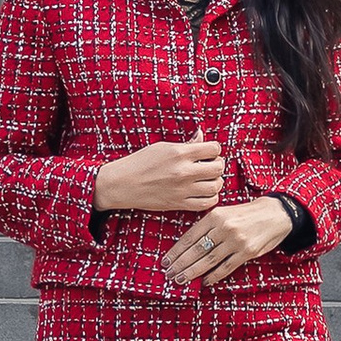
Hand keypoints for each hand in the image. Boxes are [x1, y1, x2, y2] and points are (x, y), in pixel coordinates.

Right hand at [92, 139, 223, 215]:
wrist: (122, 184)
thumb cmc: (140, 162)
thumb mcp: (162, 147)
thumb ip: (186, 144)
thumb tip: (202, 135)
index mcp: (179, 153)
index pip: (213, 149)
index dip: (214, 149)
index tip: (209, 151)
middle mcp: (183, 172)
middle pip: (218, 168)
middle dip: (217, 164)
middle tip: (210, 165)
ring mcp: (182, 190)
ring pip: (215, 187)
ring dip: (216, 182)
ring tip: (208, 179)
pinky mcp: (179, 204)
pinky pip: (206, 204)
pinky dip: (210, 197)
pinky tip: (204, 192)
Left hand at [163, 195, 294, 287]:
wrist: (276, 213)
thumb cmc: (247, 213)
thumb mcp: (225, 212)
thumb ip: (208, 226)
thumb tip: (188, 247)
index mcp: (215, 215)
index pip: (190, 237)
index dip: (176, 251)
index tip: (166, 261)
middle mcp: (224, 227)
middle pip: (196, 250)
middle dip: (180, 264)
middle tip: (169, 274)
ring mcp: (236, 240)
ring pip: (208, 260)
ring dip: (193, 272)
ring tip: (181, 280)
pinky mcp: (247, 252)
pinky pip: (226, 267)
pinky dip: (214, 276)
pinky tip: (204, 282)